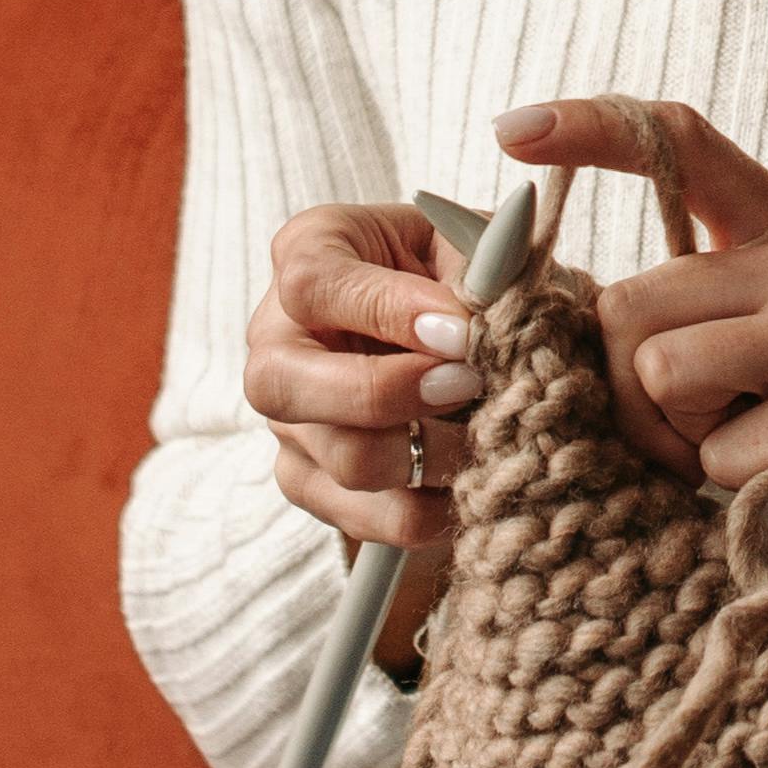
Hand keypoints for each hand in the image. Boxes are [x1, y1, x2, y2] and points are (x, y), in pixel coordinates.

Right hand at [243, 203, 488, 661]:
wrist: (471, 336)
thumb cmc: (467, 276)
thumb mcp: (481, 250)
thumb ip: (481, 273)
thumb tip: (473, 330)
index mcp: (310, 250)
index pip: (313, 284)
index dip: (388, 312)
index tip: (462, 333)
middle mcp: (278, 337)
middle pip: (281, 383)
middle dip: (386, 394)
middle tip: (468, 385)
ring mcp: (287, 418)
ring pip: (339, 458)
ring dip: (430, 455)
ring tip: (489, 431)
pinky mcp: (310, 481)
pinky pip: (365, 518)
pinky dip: (432, 510)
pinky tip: (474, 479)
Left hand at [491, 96, 767, 634]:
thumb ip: (730, 287)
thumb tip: (594, 318)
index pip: (680, 140)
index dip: (589, 127)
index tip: (510, 130)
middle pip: (628, 306)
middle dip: (624, 386)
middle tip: (679, 429)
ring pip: (659, 377)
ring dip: (679, 440)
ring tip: (748, 446)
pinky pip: (723, 458)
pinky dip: (740, 487)